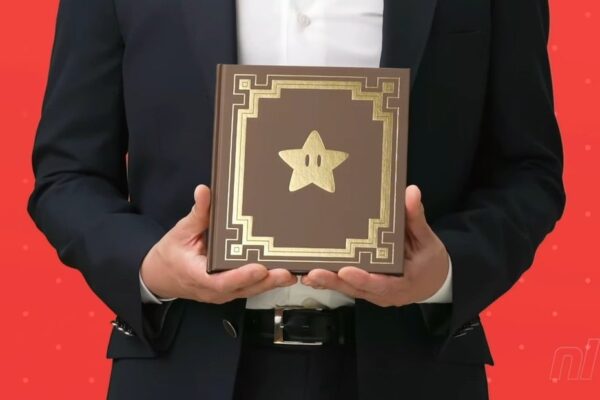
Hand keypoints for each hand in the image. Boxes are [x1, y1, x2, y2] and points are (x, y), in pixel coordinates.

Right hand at [140, 184, 296, 302]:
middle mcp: (214, 290)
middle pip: (244, 288)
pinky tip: (285, 273)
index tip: (259, 268)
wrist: (160, 277)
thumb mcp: (180, 232)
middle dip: (267, 281)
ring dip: (272, 283)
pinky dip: (267, 282)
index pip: (222, 281)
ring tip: (294, 272)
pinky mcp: (231, 291)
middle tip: (288, 272)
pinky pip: (251, 289)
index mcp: (198, 276)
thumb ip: (197, 214)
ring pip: (251, 291)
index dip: (242, 276)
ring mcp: (224, 294)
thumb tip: (204, 191)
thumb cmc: (171, 254)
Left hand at [301, 185, 448, 306]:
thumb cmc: (430, 261)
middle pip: (356, 289)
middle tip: (314, 272)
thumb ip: (416, 218)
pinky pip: (346, 287)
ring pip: (347, 290)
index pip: (381, 284)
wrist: (433, 282)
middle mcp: (384, 293)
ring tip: (306, 273)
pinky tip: (311, 275)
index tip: (347, 271)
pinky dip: (330, 282)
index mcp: (402, 283)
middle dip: (334, 281)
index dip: (363, 279)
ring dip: (327, 282)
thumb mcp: (427, 240)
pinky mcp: (364, 290)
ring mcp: (372, 294)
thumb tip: (411, 191)